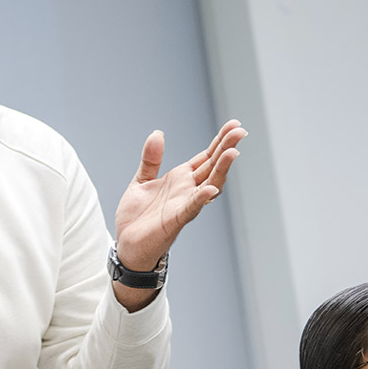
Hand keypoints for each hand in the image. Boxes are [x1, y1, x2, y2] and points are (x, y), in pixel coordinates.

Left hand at [114, 120, 245, 270]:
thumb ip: (151, 159)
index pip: (206, 157)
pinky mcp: (175, 220)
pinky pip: (191, 208)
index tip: (234, 125)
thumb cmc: (138, 216)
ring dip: (221, 170)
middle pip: (212, 166)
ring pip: (209, 185)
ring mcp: (184, 205)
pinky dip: (200, 199)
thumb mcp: (142, 180)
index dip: (220, 141)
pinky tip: (210, 189)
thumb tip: (157, 133)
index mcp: (180, 178)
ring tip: (232, 153)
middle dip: (226, 148)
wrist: (127, 244)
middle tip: (240, 131)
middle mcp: (187, 190)